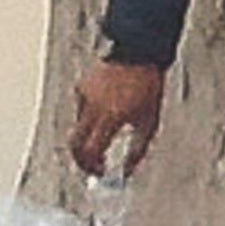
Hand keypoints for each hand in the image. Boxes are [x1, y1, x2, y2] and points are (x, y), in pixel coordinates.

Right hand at [66, 57, 167, 179]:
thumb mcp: (150, 123)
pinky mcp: (81, 87)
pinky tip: (104, 115)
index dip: (93, 167)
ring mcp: (84, 96)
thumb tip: (127, 171)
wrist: (140, 53)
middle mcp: (93, 107)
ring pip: (76, 129)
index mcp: (110, 117)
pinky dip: (88, 121)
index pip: (90, 151)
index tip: (101, 172)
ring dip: (87, 139)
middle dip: (82, 159)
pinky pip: (80, 112)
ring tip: (105, 136)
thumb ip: (137, 151)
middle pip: (74, 144)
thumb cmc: (148, 86)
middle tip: (94, 166)